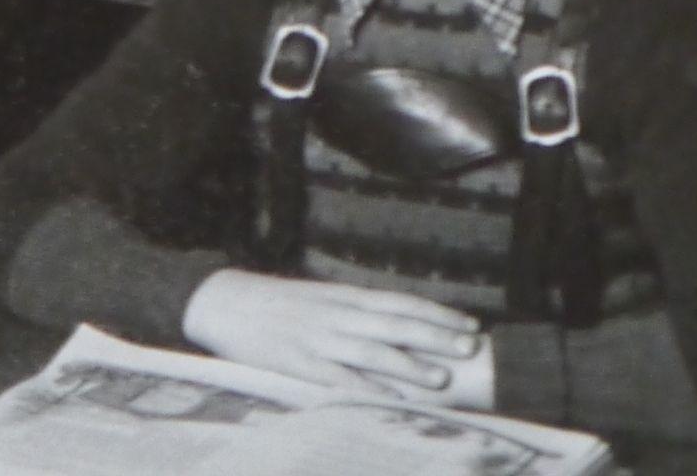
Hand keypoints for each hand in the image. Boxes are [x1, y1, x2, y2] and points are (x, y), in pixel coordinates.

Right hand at [181, 270, 489, 401]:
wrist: (226, 302)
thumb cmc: (279, 304)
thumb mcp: (323, 298)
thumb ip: (357, 312)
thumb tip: (399, 327)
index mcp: (345, 296)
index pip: (401, 303)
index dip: (437, 314)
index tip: (469, 323)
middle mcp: (339, 315)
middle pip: (396, 325)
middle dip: (435, 336)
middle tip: (470, 346)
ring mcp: (319, 340)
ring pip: (373, 353)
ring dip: (409, 366)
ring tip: (441, 378)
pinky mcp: (299, 364)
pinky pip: (339, 380)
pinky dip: (366, 390)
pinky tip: (390, 400)